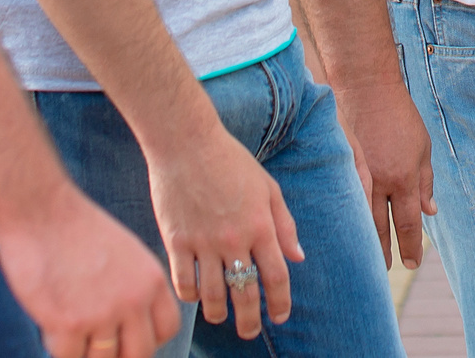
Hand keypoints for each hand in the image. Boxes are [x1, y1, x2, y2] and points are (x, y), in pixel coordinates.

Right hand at [0, 180, 181, 357]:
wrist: (41, 211)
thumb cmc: (76, 230)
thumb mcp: (127, 253)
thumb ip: (136, 288)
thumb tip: (133, 326)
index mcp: (151, 280)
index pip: (167, 329)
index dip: (147, 338)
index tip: (127, 335)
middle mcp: (133, 300)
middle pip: (139, 354)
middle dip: (118, 353)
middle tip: (96, 341)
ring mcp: (102, 314)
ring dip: (84, 349)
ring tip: (70, 324)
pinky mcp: (69, 324)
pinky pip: (68, 357)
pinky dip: (57, 345)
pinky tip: (51, 321)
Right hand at [147, 120, 302, 338]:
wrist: (186, 142)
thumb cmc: (231, 161)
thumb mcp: (268, 187)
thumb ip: (284, 224)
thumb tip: (298, 257)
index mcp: (261, 226)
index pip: (277, 277)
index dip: (281, 303)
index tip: (280, 316)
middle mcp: (234, 239)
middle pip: (246, 294)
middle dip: (249, 321)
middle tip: (248, 332)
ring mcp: (203, 242)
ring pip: (213, 296)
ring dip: (219, 313)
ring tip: (221, 317)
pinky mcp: (176, 240)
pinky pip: (184, 282)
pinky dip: (190, 296)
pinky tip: (195, 296)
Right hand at [336, 77, 435, 268]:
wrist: (368, 90)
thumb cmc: (400, 117)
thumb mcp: (423, 148)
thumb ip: (426, 182)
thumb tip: (430, 212)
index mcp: (405, 178)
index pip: (409, 222)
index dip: (411, 245)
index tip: (412, 263)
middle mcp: (382, 182)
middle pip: (382, 227)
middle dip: (385, 251)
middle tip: (386, 271)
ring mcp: (359, 175)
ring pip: (361, 217)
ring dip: (364, 240)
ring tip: (365, 258)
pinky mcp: (342, 167)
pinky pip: (346, 199)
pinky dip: (347, 216)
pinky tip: (344, 228)